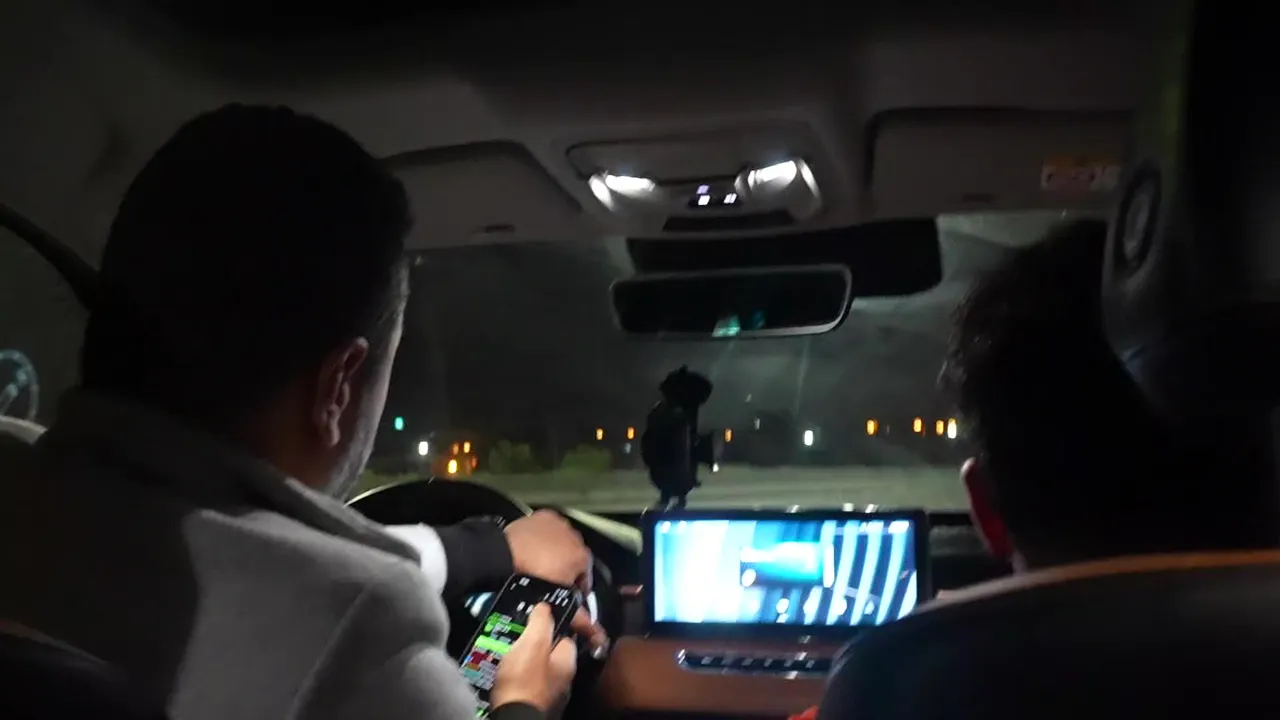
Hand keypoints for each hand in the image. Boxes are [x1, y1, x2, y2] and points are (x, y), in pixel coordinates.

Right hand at [491, 604, 576, 711]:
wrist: (512, 718)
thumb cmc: (524, 683)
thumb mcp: (533, 642)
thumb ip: (541, 621)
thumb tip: (545, 608)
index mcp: (567, 662)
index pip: (565, 635)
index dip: (551, 624)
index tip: (536, 619)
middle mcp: (562, 680)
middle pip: (548, 653)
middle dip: (531, 644)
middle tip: (515, 637)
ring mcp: (547, 694)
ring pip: (534, 669)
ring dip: (520, 661)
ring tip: (504, 654)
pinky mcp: (531, 704)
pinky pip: (523, 684)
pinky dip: (514, 678)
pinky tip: (502, 674)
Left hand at [504, 510, 608, 653]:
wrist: (505, 554)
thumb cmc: (534, 579)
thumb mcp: (557, 600)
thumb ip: (579, 616)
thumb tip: (598, 635)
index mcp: (583, 557)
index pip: (585, 578)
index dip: (576, 590)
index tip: (565, 597)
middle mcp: (577, 537)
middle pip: (575, 557)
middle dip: (566, 568)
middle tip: (549, 580)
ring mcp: (560, 524)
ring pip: (563, 541)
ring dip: (556, 550)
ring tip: (539, 562)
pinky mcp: (544, 515)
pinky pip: (550, 528)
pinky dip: (545, 535)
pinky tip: (534, 544)